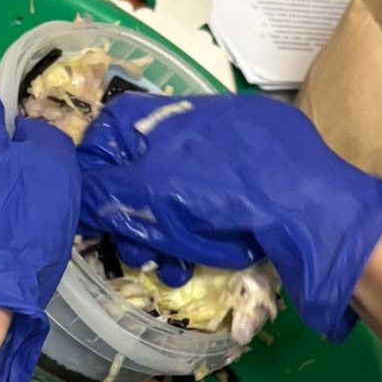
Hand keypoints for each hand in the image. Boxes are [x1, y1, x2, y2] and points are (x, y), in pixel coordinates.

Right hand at [77, 92, 381, 339]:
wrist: (312, 210)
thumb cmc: (221, 193)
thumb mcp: (149, 192)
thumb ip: (102, 193)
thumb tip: (68, 192)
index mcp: (165, 113)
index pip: (107, 137)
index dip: (95, 180)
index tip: (97, 218)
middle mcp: (195, 125)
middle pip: (141, 174)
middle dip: (134, 222)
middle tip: (140, 255)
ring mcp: (231, 152)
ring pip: (177, 199)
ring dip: (166, 240)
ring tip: (174, 269)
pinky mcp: (259, 181)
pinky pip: (214, 208)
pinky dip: (203, 237)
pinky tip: (207, 262)